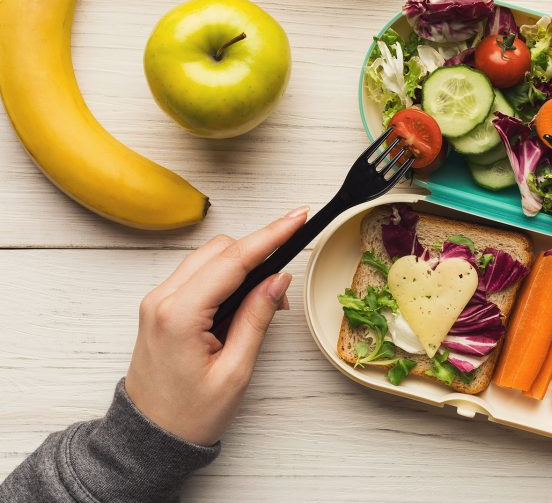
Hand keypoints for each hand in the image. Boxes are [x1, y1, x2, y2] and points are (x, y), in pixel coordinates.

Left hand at [124, 206, 308, 445]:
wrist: (150, 438)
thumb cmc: (189, 414)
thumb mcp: (235, 370)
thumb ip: (257, 317)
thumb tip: (278, 278)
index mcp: (179, 315)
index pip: (234, 260)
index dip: (271, 235)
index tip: (298, 216)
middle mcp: (162, 299)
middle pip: (220, 249)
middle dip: (258, 253)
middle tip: (285, 286)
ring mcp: (157, 301)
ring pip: (208, 257)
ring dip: (242, 265)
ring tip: (266, 301)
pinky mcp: (160, 307)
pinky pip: (198, 274)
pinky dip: (226, 276)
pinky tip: (244, 300)